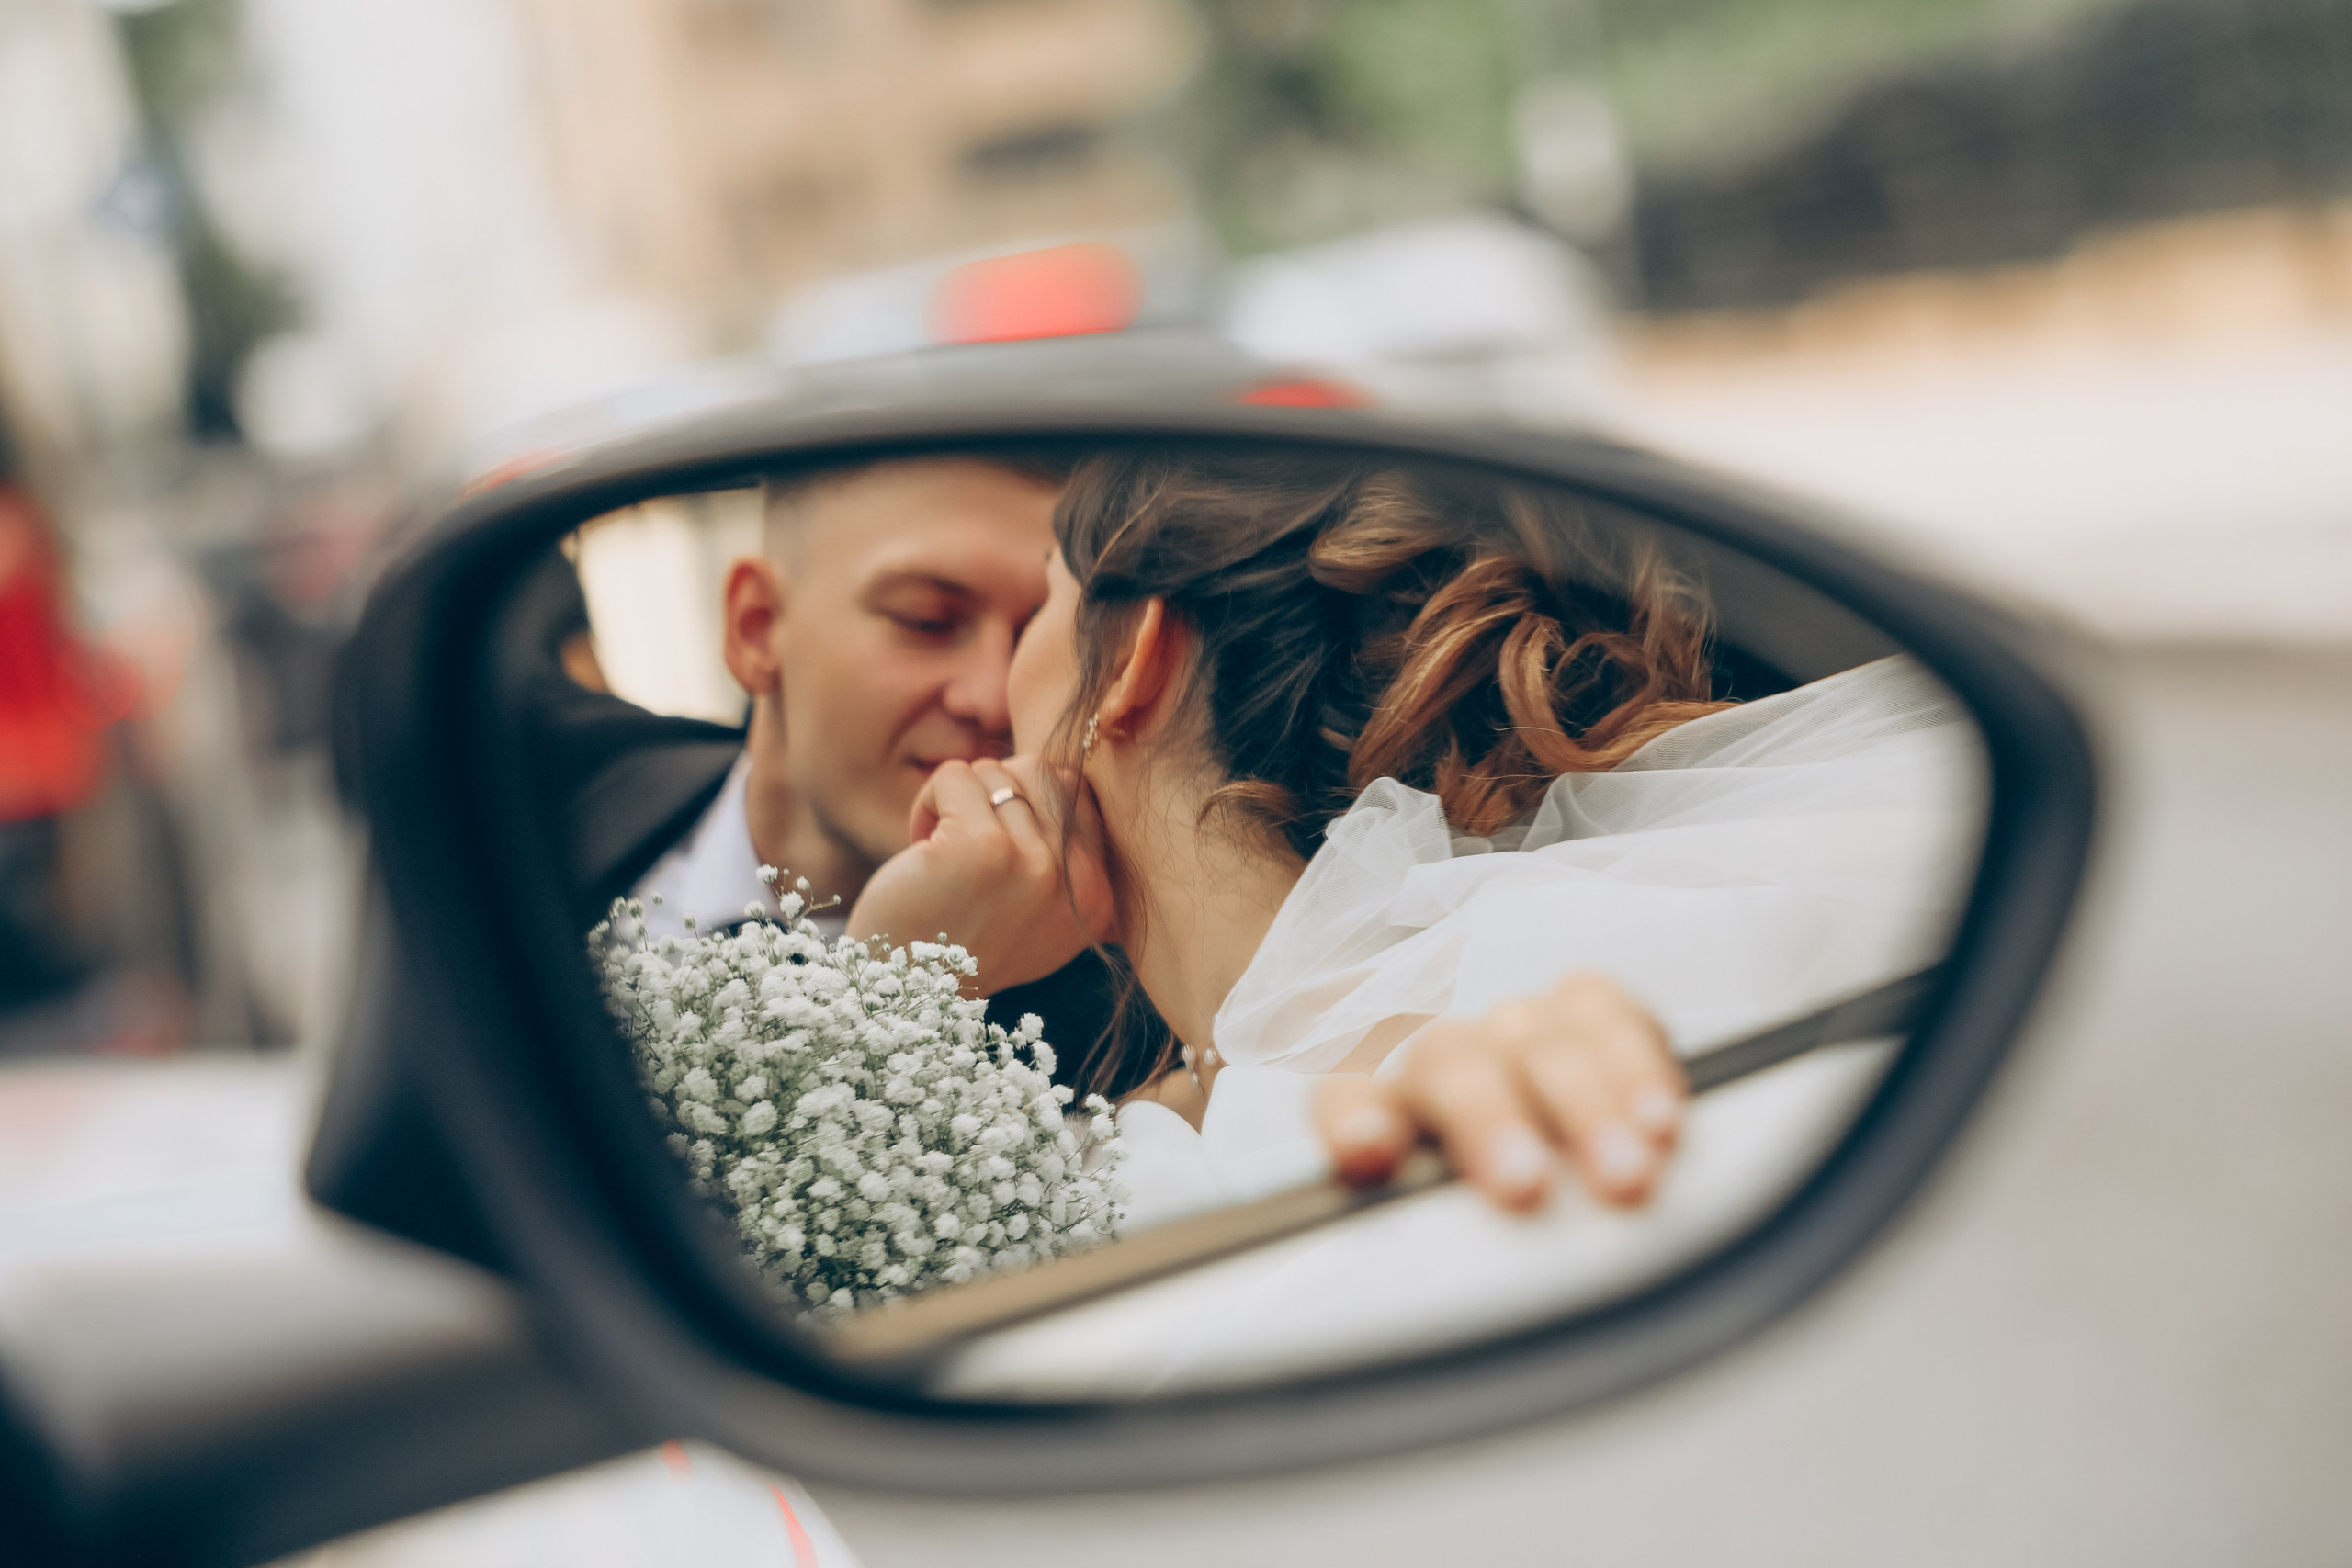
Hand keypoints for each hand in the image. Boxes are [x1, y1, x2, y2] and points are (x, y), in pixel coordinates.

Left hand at [846, 755, 1114, 995]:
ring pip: (995, 770)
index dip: (1023, 802)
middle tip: (963, 840)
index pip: (1076, 791)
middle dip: (992, 792)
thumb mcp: (1035, 914)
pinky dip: (928, 801)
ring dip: (957, 800)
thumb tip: (1066, 775)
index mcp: (1097, 896)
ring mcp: (1032, 862)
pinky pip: (956, 775)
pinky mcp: (980, 847)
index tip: (995, 849)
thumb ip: (1064, 858)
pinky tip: (919, 846)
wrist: (902, 991)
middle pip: (1039, 771)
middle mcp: (1076, 881)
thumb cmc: (960, 942)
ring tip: (941, 850)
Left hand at [1313, 972, 1686, 1211]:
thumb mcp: (1431, 1232)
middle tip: (1525, 1185)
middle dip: (1492, 1121)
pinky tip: (1661, 1120)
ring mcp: (1515, 1028)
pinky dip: (1638, 1068)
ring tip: (1627, 1172)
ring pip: (1542, 1043)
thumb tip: (1419, 1296)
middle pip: (1452, 1067)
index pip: (1345, 1099)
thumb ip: (1418, 1243)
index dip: (1356, 1120)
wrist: (1519, 1117)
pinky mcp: (1585, 1013)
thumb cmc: (1469, 1196)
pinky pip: (1610, 1017)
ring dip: (1587, 1106)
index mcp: (1377, 1109)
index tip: (1369, 1149)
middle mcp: (1443, 1058)